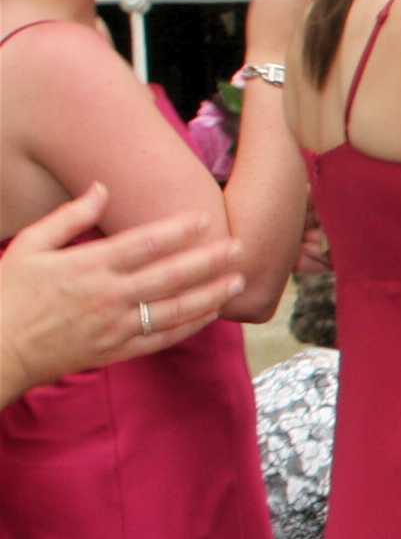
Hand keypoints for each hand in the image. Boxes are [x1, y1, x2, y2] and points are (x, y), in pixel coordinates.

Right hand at [0, 187, 242, 399]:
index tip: (205, 218)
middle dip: (209, 260)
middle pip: (170, 275)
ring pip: (175, 309)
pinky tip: (211, 312)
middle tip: (239, 246)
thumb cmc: (10, 292)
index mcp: (88, 266)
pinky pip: (163, 338)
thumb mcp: (28, 246)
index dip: (178, 230)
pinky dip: (190, 326)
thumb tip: (101, 188)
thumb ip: (69, 217)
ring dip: (210, 293)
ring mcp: (115, 326)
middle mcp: (108, 296)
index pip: (144, 244)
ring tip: (237, 279)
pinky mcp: (118, 350)